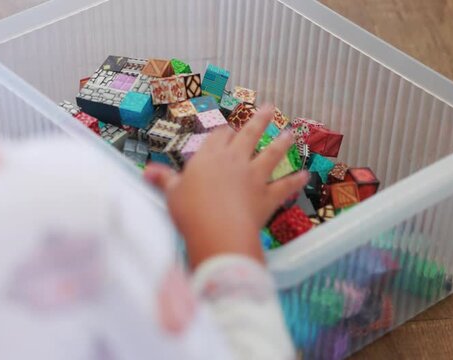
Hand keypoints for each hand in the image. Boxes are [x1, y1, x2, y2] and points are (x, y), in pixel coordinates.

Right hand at [144, 105, 308, 267]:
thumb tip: (147, 171)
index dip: (224, 132)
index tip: (228, 130)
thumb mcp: (172, 194)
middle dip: (259, 120)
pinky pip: (285, 186)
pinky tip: (306, 175)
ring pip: (271, 154)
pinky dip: (296, 181)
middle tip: (269, 107)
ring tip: (291, 133)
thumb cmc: (190, 211)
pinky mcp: (267, 196)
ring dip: (282, 143)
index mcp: (209, 156)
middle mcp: (234, 160)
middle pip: (248, 135)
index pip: (219, 136)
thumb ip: (164, 179)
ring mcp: (254, 177)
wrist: (217, 231)